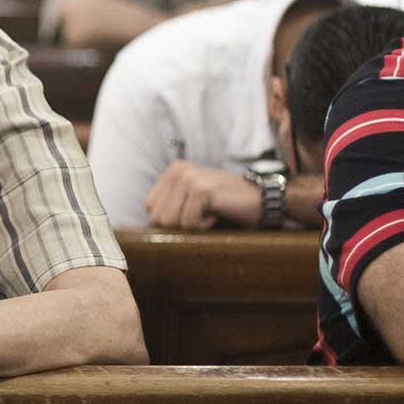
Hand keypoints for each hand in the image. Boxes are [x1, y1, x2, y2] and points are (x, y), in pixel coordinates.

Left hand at [143, 161, 262, 229]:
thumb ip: (169, 206)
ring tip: (211, 213)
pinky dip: (204, 226)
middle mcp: (178, 171)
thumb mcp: (192, 200)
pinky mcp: (201, 191)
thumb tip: (142, 232)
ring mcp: (189, 179)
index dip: (172, 220)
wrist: (261, 200)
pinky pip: (189, 223)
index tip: (195, 212)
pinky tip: (218, 213)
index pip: (150, 209)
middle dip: (181, 225)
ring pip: (172, 223)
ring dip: (193, 226)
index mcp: (173, 171)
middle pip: (158, 218)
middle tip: (204, 214)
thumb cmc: (225, 205)